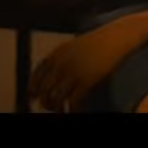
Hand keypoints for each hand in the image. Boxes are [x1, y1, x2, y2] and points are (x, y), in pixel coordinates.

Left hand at [29, 15, 147, 112]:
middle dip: (44, 101)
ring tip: (61, 110)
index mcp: (56, 54)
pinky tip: (74, 110)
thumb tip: (52, 74)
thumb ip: (60, 58)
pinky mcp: (86, 81)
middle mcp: (61, 63)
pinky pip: (72, 102)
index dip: (32, 88)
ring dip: (56, 107)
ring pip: (54, 98)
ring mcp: (73, 72)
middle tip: (49, 106)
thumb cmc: (96, 42)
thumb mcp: (73, 46)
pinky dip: (71, 109)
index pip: (36, 75)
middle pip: (43, 89)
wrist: (115, 37)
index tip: (32, 96)